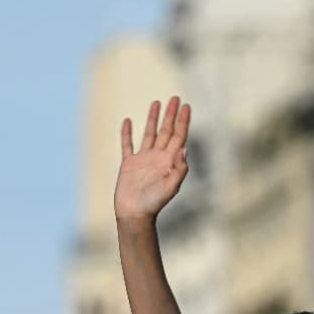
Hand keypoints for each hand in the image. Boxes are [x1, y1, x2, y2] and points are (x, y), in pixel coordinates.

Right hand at [116, 97, 191, 222]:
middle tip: (175, 98)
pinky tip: (128, 121)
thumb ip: (179, 169)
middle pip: (167, 131)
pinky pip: (128, 145)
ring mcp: (143, 159)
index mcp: (170, 161)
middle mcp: (158, 157)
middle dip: (171, 115)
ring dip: (153, 118)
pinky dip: (127, 133)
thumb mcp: (171, 187)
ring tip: (156, 103)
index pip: (179, 136)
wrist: (135, 214)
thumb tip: (184, 148)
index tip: (186, 105)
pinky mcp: (129, 164)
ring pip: (149, 133)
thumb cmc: (154, 203)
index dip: (183, 121)